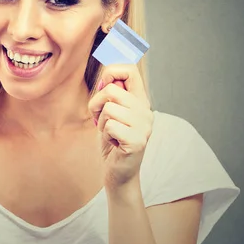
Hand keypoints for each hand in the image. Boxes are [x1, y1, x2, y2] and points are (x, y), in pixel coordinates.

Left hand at [88, 64, 153, 189]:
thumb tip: (106, 75)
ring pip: (109, 108)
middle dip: (97, 104)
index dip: (111, 71)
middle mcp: (146, 111)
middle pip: (111, 90)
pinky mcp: (137, 141)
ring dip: (101, 122)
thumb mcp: (110, 113)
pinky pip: (110, 126)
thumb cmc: (112, 140)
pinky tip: (114, 143)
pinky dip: (105, 135)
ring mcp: (144, 126)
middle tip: (101, 119)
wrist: (118, 173)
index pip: (130, 70)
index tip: (102, 85)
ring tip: (110, 133)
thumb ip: (110, 94)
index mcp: (141, 100)